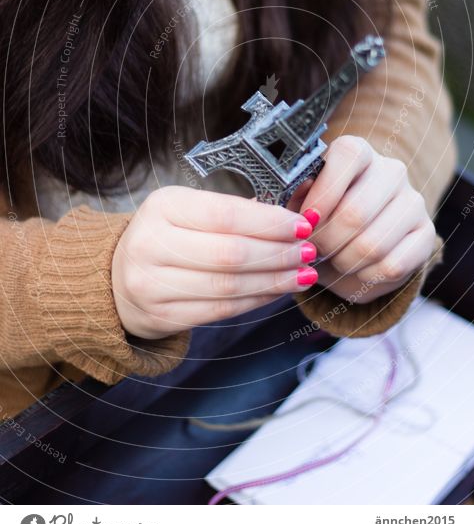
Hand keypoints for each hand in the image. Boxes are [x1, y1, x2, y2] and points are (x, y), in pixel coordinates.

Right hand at [111, 186, 317, 338]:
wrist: (114, 277)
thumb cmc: (165, 236)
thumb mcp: (187, 210)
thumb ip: (233, 211)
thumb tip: (293, 216)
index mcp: (162, 207)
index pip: (226, 215)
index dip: (270, 222)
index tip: (301, 225)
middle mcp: (151, 244)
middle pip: (230, 254)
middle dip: (278, 254)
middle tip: (309, 252)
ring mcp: (151, 284)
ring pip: (228, 286)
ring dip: (274, 281)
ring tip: (303, 274)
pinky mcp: (160, 316)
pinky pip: (221, 310)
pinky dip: (256, 300)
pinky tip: (278, 290)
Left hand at [290, 136, 435, 303]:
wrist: (349, 248)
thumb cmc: (320, 219)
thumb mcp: (299, 204)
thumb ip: (294, 194)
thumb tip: (298, 188)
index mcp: (357, 152)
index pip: (347, 158)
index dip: (322, 195)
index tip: (306, 221)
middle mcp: (391, 170)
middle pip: (355, 213)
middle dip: (326, 241)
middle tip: (313, 250)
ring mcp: (414, 201)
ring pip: (373, 245)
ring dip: (343, 262)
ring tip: (333, 260)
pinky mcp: (426, 234)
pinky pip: (393, 265)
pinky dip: (366, 276)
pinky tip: (357, 269)